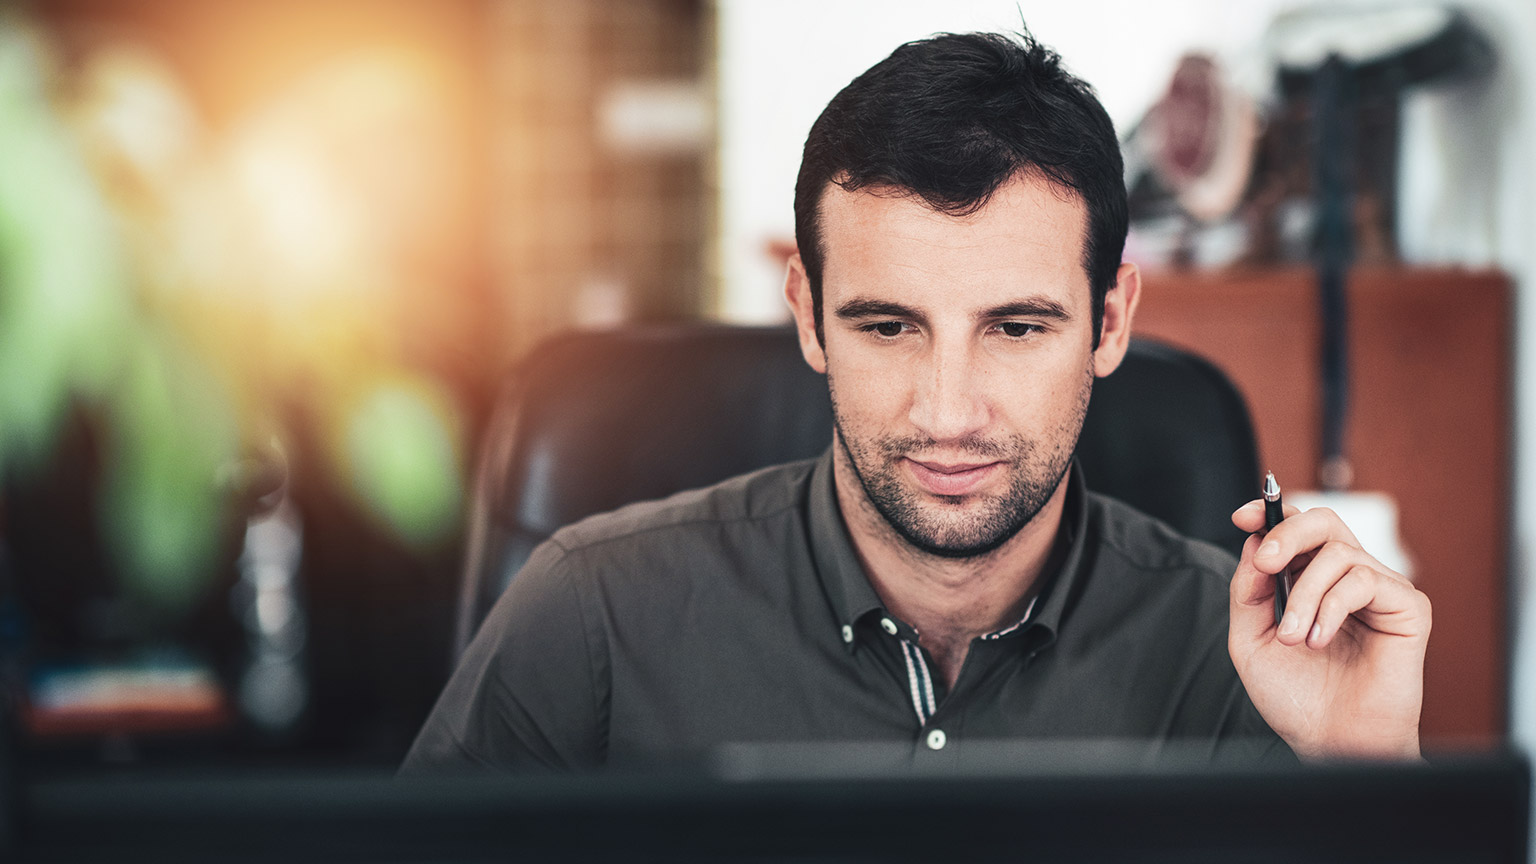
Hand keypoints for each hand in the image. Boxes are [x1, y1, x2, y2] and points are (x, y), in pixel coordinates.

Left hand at [1229, 501, 1430, 759]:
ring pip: (1338, 553)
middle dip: (1287, 534)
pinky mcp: (1408, 607)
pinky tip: (1320, 640)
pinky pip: (1365, 580)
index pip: (1296, 528)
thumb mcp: (1251, 639)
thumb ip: (1247, 591)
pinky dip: (1333, 607)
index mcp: (1309, 579)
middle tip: (1265, 564)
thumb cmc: (1295, 696)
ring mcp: (1379, 589)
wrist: (1330, 740)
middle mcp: (1345, 577)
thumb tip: (1252, 543)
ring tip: (1295, 638)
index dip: (1270, 513)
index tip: (1242, 517)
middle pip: (1323, 521)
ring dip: (1305, 594)